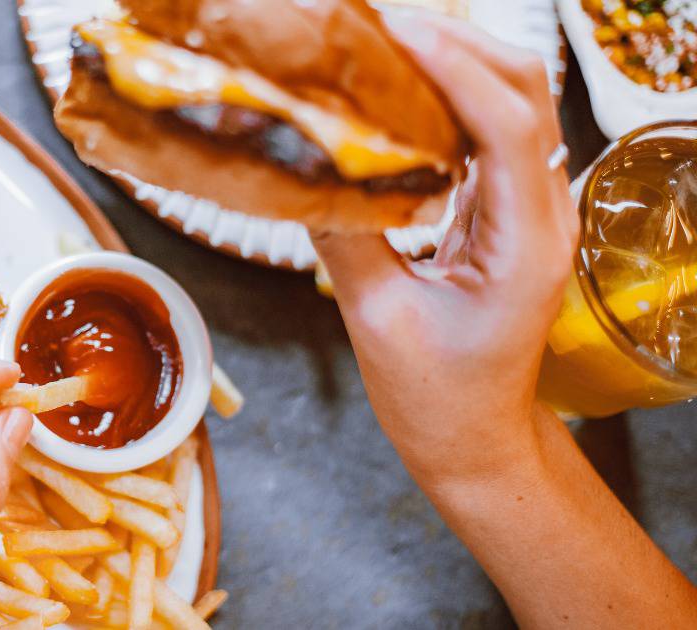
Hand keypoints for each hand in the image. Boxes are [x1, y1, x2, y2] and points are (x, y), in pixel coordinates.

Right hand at [316, 13, 696, 627]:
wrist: (473, 439)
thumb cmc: (435, 398)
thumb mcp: (377, 319)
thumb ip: (343, 234)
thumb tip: (301, 165)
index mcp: (526, 243)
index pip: (507, 124)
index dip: (453, 66)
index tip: (392, 31)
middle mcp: (542, 213)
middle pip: (524, 89)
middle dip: (457, 41)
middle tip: (378, 22)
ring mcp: (528, 208)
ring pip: (510, 100)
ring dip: (454, 58)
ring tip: (382, 39)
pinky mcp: (503, 210)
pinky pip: (485, 130)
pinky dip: (445, 93)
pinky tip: (395, 87)